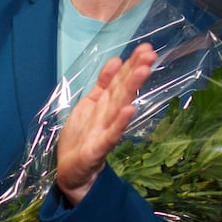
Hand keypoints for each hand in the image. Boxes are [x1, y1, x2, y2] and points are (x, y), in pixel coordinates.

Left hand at [56, 43, 155, 205]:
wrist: (72, 173)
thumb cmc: (81, 138)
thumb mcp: (89, 105)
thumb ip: (103, 85)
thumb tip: (116, 60)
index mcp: (104, 104)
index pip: (120, 80)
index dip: (130, 64)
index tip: (145, 48)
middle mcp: (108, 115)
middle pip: (122, 90)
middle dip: (135, 71)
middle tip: (150, 54)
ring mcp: (104, 131)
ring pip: (119, 107)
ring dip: (131, 89)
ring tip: (143, 71)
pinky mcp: (98, 148)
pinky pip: (111, 134)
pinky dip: (120, 123)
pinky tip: (129, 110)